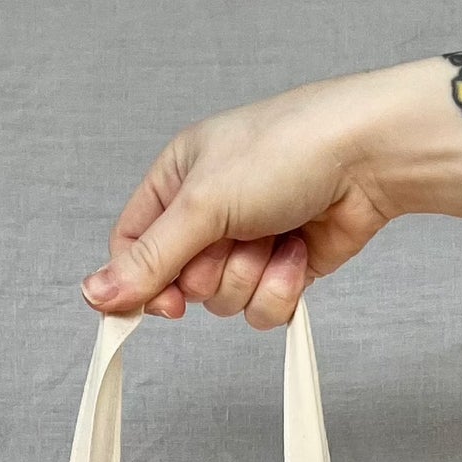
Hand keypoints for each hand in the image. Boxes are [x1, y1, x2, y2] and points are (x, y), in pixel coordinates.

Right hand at [80, 68, 411, 328]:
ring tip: (275, 234)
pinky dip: (281, 286)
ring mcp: (246, 244)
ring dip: (251, 275)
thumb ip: (149, 258)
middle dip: (214, 270)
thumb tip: (94, 295)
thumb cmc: (287, 151)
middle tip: (238, 236)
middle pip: (180, 284)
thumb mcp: (202, 203)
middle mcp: (207, 214)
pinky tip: (298, 249)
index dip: (142, 284)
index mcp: (176, 182)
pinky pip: (261, 310)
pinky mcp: (282, 270)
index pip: (131, 249)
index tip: (166, 303)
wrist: (367, 158)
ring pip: (222, 302)